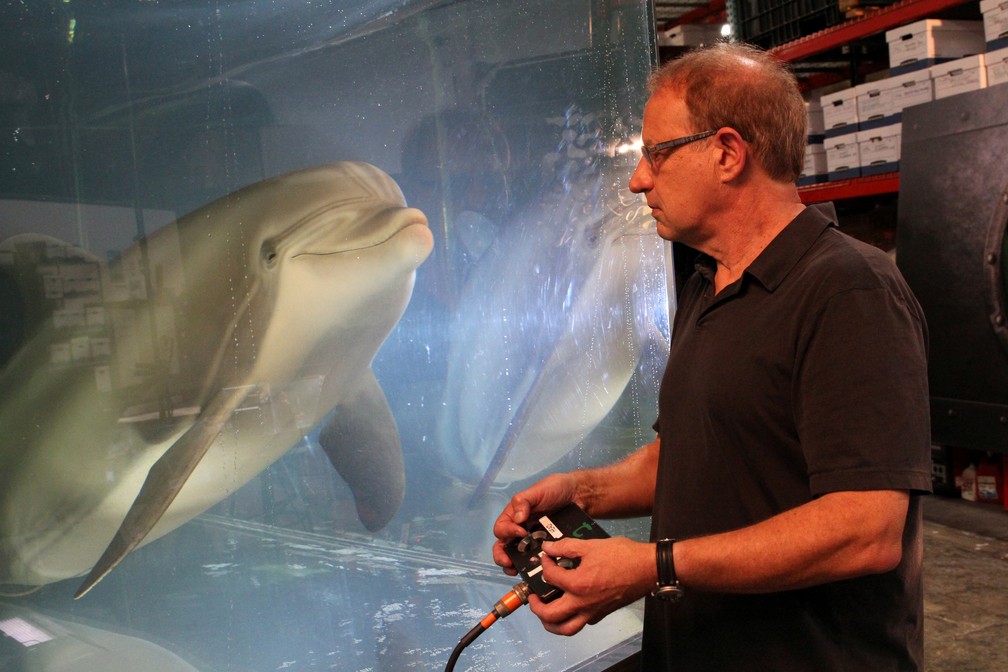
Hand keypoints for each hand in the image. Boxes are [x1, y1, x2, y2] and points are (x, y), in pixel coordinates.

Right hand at [491, 473, 579, 574]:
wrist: (580, 495)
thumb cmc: (556, 489)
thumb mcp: (538, 490)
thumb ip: (523, 501)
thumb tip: (517, 519)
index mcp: (514, 516)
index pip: (501, 528)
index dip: (507, 533)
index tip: (522, 533)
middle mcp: (520, 530)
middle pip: (504, 547)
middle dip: (502, 557)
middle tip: (509, 563)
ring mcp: (534, 541)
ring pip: (518, 557)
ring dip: (515, 566)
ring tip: (518, 572)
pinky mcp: (547, 548)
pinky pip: (537, 560)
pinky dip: (534, 567)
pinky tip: (538, 571)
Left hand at [526, 536, 654, 635]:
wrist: (648, 568)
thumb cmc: (623, 556)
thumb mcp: (591, 545)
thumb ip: (566, 546)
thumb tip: (549, 548)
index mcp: (578, 585)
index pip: (550, 578)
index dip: (544, 565)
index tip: (546, 557)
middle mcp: (583, 603)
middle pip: (550, 616)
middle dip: (536, 607)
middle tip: (533, 597)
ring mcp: (593, 612)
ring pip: (566, 628)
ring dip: (551, 623)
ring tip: (546, 611)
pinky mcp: (602, 613)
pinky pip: (581, 623)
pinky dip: (570, 619)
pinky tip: (569, 606)